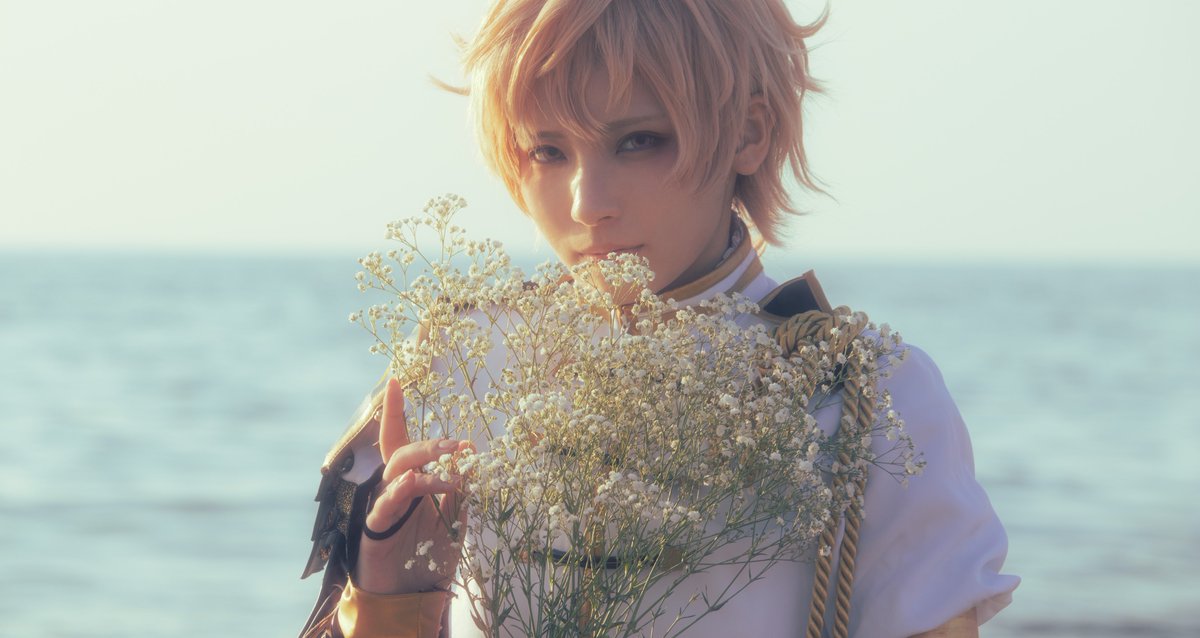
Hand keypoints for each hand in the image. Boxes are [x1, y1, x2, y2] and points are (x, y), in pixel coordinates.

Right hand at [354, 377, 470, 594]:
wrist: (409, 591)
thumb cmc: (428, 550)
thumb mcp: (454, 514)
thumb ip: (460, 485)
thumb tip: (472, 453)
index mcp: (408, 477)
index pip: (399, 436)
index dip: (395, 409)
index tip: (395, 380)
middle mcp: (392, 485)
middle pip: (402, 451)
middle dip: (430, 444)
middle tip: (459, 445)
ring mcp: (382, 505)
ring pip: (397, 474)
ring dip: (425, 468)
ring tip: (452, 473)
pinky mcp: (376, 527)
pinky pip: (385, 505)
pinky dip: (401, 492)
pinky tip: (413, 484)